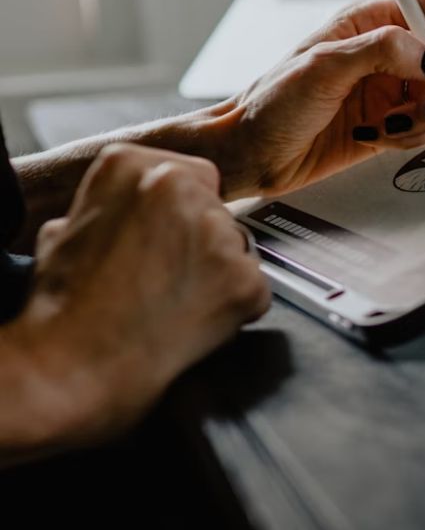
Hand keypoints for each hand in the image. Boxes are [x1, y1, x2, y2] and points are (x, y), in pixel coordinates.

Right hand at [3, 144, 269, 451]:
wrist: (74, 365)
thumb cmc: (64, 307)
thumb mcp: (67, 228)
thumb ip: (115, 204)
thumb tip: (134, 209)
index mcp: (130, 164)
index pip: (193, 177)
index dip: (181, 215)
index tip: (165, 238)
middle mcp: (178, 186)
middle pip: (218, 210)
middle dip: (201, 242)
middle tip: (168, 278)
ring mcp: (217, 232)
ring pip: (238, 248)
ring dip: (218, 273)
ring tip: (174, 303)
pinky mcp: (245, 279)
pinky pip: (255, 291)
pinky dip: (235, 310)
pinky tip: (194, 323)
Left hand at [221, 0, 424, 198]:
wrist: (253, 153)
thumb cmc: (273, 103)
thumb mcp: (324, 66)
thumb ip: (383, 51)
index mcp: (372, 21)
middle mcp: (388, 52)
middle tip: (417, 106)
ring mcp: (391, 88)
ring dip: (421, 119)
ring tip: (384, 126)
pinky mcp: (391, 123)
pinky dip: (408, 138)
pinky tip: (374, 137)